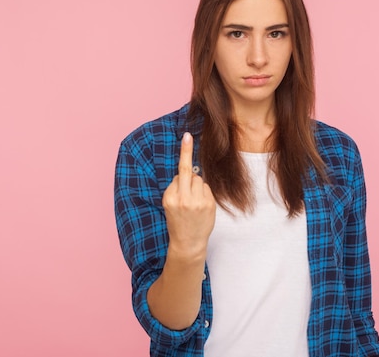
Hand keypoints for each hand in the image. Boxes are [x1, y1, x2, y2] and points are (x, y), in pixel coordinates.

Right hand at [162, 132, 215, 254]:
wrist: (187, 243)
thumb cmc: (178, 222)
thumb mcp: (170, 205)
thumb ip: (177, 187)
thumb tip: (188, 171)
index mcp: (170, 197)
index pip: (178, 173)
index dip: (184, 154)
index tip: (187, 136)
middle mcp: (183, 198)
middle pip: (189, 172)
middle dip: (188, 163)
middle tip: (187, 146)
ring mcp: (197, 201)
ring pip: (198, 179)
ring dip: (197, 185)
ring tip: (194, 202)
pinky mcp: (209, 204)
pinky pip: (206, 188)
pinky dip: (204, 193)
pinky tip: (201, 205)